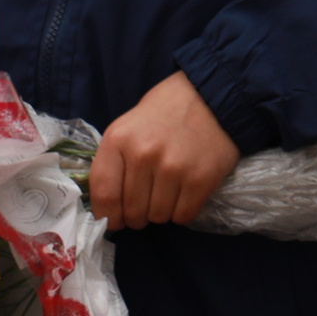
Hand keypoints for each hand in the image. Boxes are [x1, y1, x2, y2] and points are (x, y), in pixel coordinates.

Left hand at [91, 71, 240, 230]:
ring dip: (162, 212)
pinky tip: (185, 193)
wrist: (212, 95)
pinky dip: (183, 211)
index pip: (104, 194)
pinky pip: (183, 215)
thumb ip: (115, 162)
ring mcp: (173, 168)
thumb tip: (108, 208)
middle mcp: (143, 155)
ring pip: (158, 217)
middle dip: (137, 217)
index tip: (115, 220)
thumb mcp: (128, 126)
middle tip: (146, 206)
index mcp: (118, 139)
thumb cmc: (165, 112)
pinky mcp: (200, 179)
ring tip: (169, 193)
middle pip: (132, 211)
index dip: (108, 215)